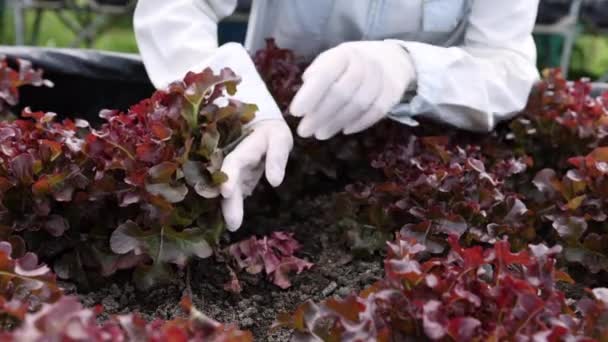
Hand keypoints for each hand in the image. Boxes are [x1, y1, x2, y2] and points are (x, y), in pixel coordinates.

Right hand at [220, 119, 292, 230]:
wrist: (262, 129)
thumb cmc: (273, 133)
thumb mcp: (280, 140)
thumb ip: (277, 158)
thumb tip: (275, 181)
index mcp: (243, 149)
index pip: (233, 163)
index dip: (229, 177)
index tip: (226, 192)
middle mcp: (233, 162)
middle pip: (228, 182)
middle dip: (229, 202)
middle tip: (233, 224)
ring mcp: (233, 173)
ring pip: (228, 192)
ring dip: (229, 208)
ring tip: (232, 226)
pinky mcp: (236, 181)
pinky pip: (232, 195)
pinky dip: (231, 208)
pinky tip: (231, 222)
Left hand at [289, 41, 416, 139]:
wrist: (393, 58)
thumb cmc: (352, 63)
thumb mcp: (333, 59)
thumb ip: (317, 75)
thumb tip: (305, 96)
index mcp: (344, 54)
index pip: (325, 75)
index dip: (310, 95)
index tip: (295, 112)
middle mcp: (364, 63)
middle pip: (341, 93)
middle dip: (320, 115)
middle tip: (304, 131)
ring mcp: (382, 78)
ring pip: (358, 105)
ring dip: (336, 123)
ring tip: (320, 134)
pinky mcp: (393, 93)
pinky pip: (375, 112)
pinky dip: (358, 124)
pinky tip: (344, 130)